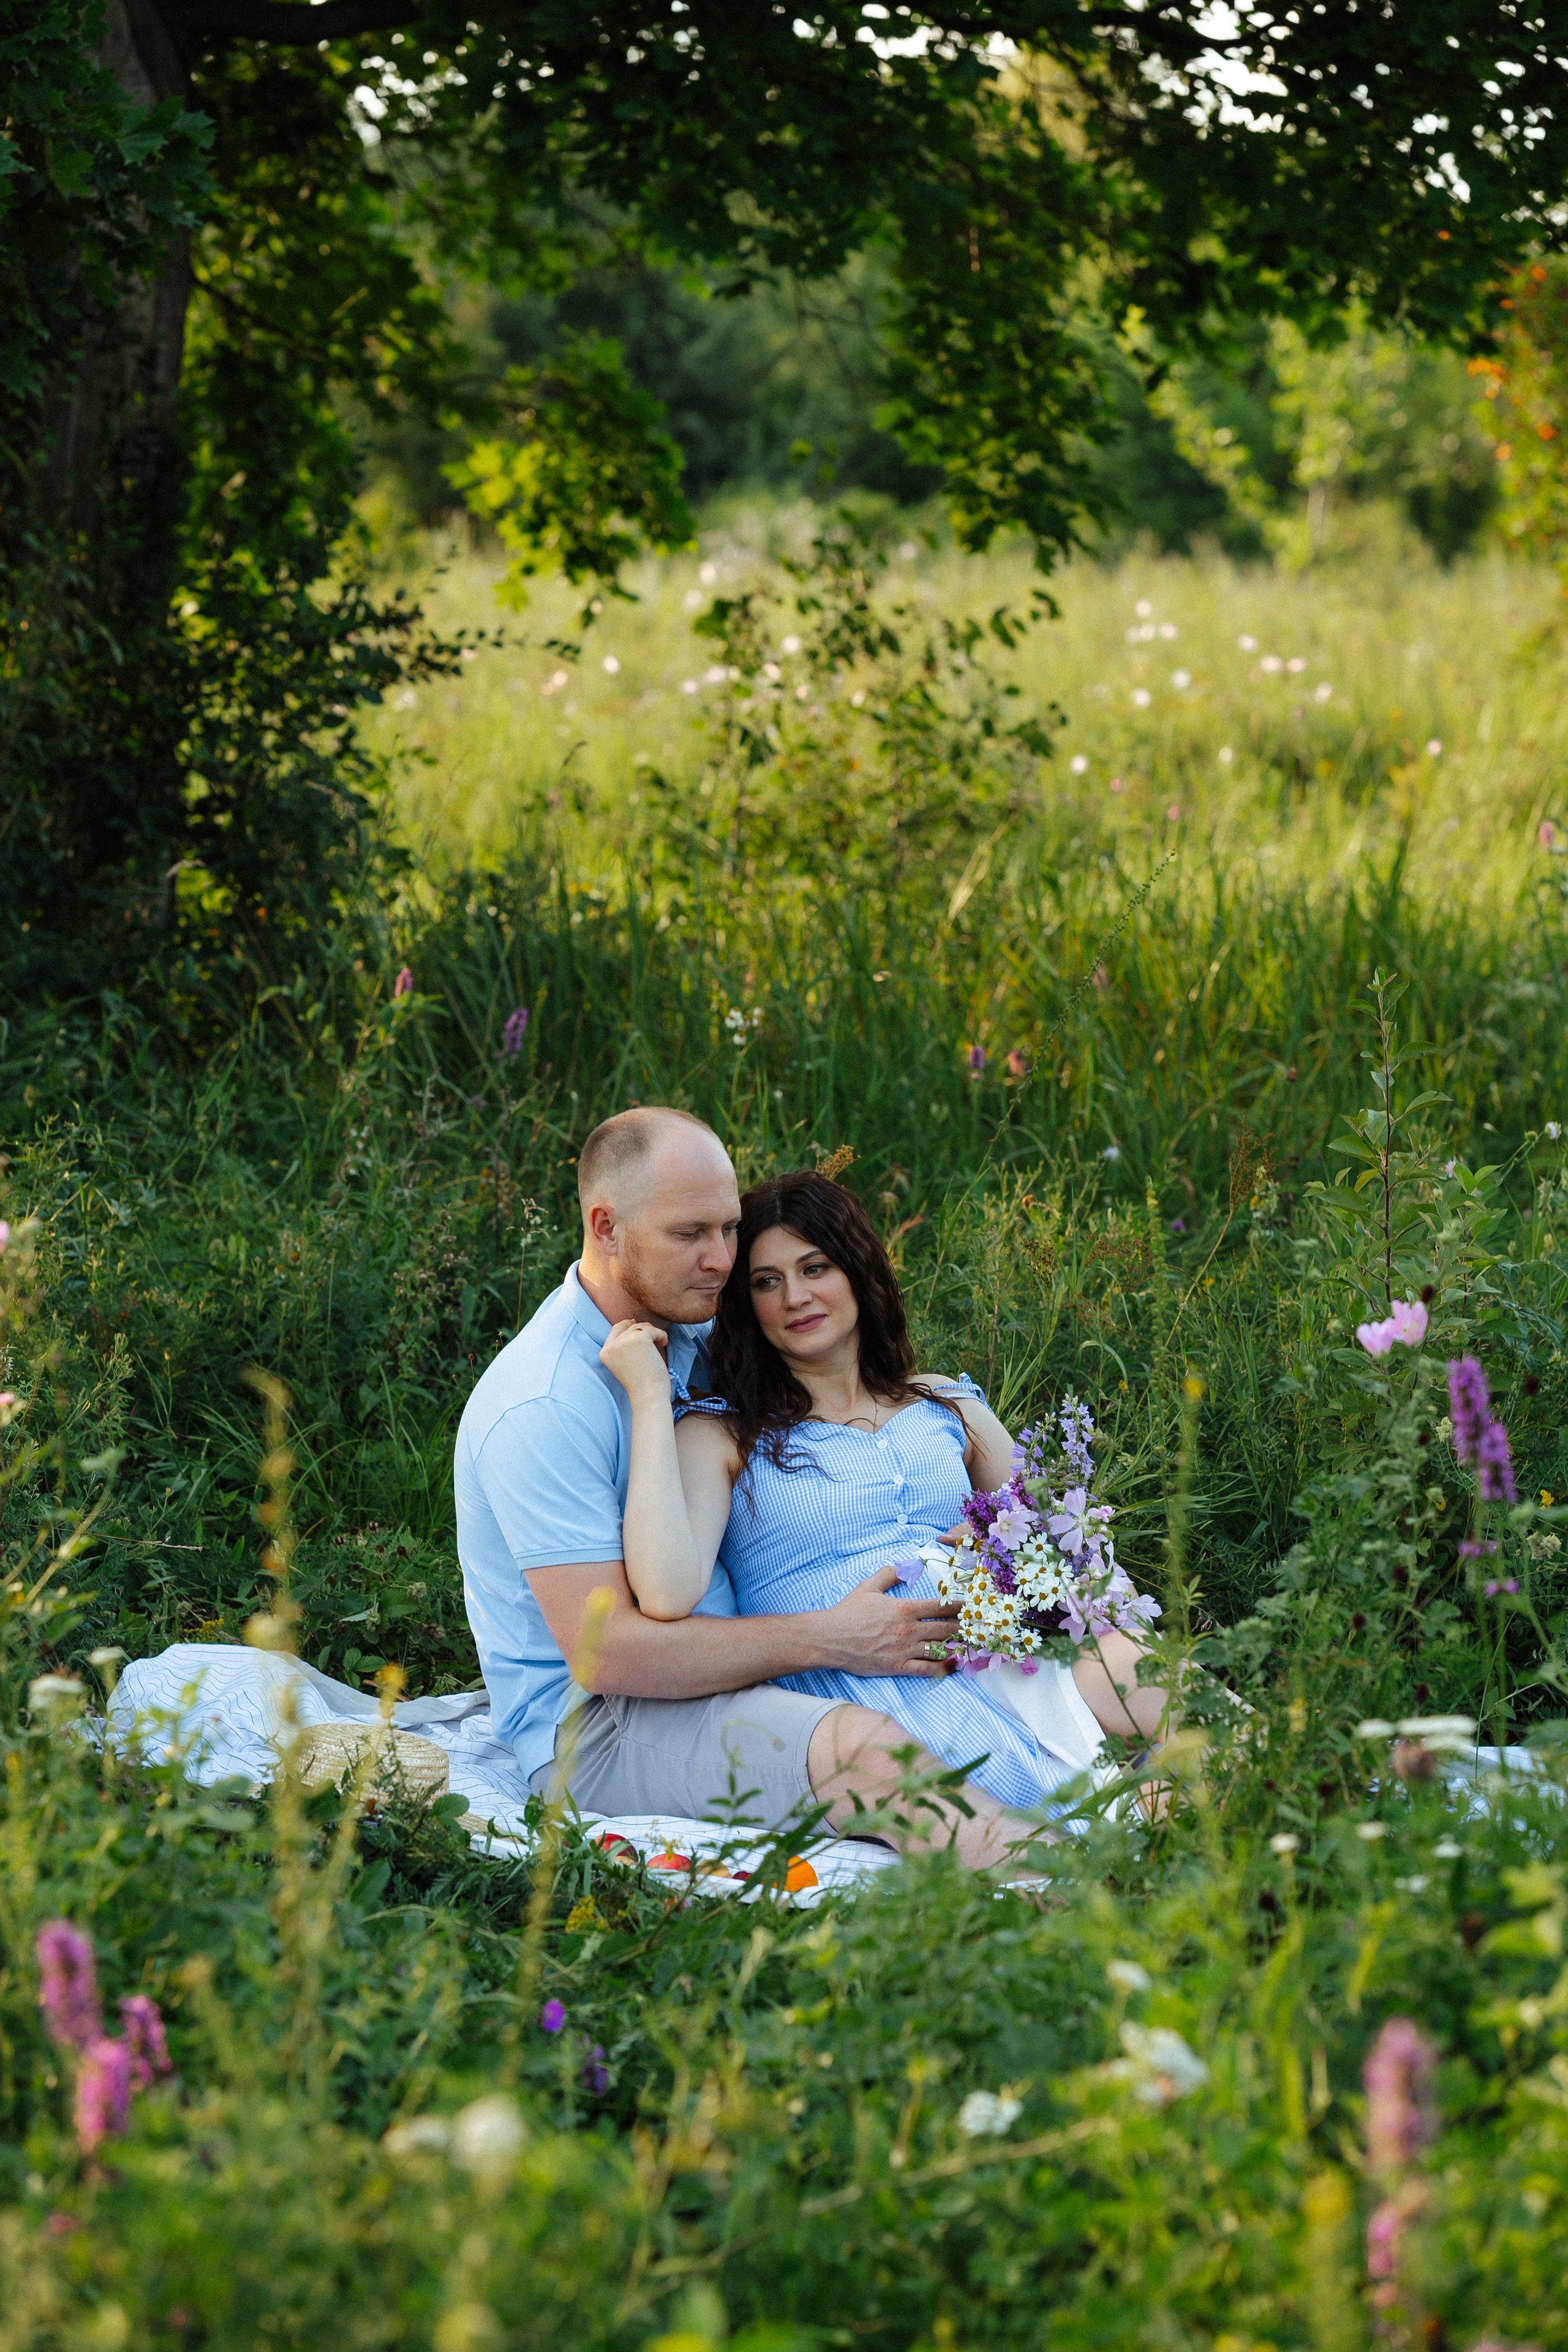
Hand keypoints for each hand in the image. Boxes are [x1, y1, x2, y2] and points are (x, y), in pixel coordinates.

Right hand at [599, 1319, 670, 1399]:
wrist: (648, 1395)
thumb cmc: (641, 1383)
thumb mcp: (624, 1363)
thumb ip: (623, 1347)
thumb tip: (633, 1323)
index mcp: (604, 1353)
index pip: (615, 1330)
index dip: (627, 1325)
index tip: (637, 1324)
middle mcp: (611, 1346)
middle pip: (629, 1327)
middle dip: (643, 1329)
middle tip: (654, 1337)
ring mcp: (624, 1341)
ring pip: (641, 1327)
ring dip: (653, 1333)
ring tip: (660, 1344)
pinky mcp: (639, 1339)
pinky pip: (653, 1330)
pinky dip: (661, 1335)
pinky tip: (664, 1344)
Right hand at [812, 1565, 960, 1678]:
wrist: (831, 1638)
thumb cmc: (849, 1611)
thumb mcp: (869, 1586)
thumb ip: (890, 1573)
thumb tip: (907, 1564)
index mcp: (904, 1608)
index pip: (940, 1606)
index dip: (959, 1606)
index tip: (971, 1606)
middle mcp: (908, 1630)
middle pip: (945, 1628)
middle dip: (963, 1627)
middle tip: (978, 1626)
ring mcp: (904, 1650)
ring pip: (939, 1648)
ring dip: (957, 1646)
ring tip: (971, 1645)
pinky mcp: (898, 1667)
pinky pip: (926, 1669)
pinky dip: (942, 1668)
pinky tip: (953, 1665)